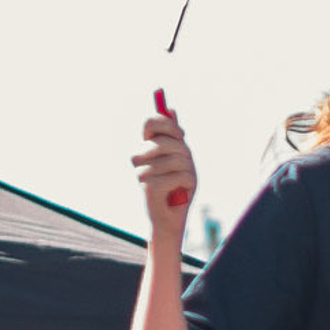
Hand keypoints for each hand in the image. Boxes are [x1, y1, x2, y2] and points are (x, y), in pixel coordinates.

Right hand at [136, 96, 196, 236]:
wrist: (171, 220)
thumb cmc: (178, 189)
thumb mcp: (182, 160)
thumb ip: (175, 137)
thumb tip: (172, 110)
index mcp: (146, 149)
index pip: (150, 123)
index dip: (168, 125)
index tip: (181, 136)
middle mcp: (140, 159)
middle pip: (167, 141)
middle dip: (184, 154)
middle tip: (187, 167)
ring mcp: (142, 172)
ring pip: (178, 159)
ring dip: (189, 172)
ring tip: (183, 184)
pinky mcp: (149, 187)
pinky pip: (179, 176)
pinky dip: (187, 183)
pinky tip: (181, 192)